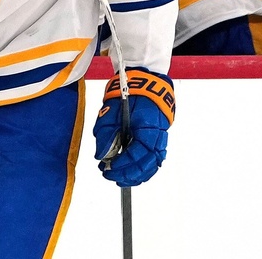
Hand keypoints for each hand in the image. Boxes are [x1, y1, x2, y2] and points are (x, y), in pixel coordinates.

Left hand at [93, 68, 174, 186]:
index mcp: (147, 129)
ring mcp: (161, 139)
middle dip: (127, 174)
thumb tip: (101, 157)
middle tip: (110, 176)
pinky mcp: (160, 140)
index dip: (121, 165)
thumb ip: (106, 136)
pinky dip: (144, 169)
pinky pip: (154, 160)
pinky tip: (133, 174)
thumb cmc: (129, 95)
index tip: (107, 169)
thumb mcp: (111, 112)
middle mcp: (158, 137)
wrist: (146, 82)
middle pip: (146, 165)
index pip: (135, 155)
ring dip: (136, 175)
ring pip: (152, 165)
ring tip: (120, 179)